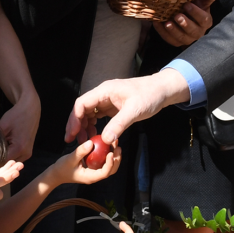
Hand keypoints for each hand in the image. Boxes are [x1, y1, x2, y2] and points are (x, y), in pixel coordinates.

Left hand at [0, 92, 40, 162]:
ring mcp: (28, 153)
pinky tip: (1, 150)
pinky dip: (9, 155)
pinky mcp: (28, 150)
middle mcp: (25, 154)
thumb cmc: (17, 115)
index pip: (2, 161)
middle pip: (8, 163)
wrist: (31, 108)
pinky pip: (16, 157)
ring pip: (12, 161)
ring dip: (4, 158)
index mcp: (19, 148)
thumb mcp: (3, 126)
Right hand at [49, 138, 122, 185]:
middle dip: (116, 159)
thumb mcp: (70, 159)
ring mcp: (95, 171)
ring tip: (115, 143)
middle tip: (118, 146)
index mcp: (90, 177)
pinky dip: (108, 154)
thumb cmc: (62, 168)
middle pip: (111, 170)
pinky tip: (108, 144)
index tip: (111, 153)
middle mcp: (95, 175)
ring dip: (114, 156)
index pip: (105, 173)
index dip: (110, 163)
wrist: (57, 173)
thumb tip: (91, 143)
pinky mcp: (94, 166)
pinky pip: (104, 161)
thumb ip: (80, 152)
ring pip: (109, 166)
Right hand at [66, 70, 189, 144]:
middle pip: (82, 109)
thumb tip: (104, 139)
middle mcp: (103, 94)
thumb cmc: (150, 96)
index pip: (82, 103)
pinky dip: (94, 126)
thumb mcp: (135, 110)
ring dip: (84, 126)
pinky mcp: (113, 107)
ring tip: (83, 141)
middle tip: (72, 141)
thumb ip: (119, 124)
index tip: (73, 134)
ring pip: (89, 113)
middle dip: (76, 125)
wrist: (162, 90)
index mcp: (105, 91)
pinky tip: (95, 136)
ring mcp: (107, 100)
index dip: (75, 119)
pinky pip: (98, 116)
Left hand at [152, 0, 216, 46]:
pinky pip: (170, 39)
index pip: (203, 19)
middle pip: (193, 31)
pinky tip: (157, 23)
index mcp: (206, 21)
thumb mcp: (201, 1)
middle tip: (177, 16)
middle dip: (185, 24)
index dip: (195, 13)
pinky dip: (162, 32)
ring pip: (181, 38)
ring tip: (167, 23)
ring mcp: (187, 39)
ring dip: (173, 31)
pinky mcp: (177, 42)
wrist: (186, 17)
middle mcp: (198, 32)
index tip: (187, 5)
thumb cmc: (195, 7)